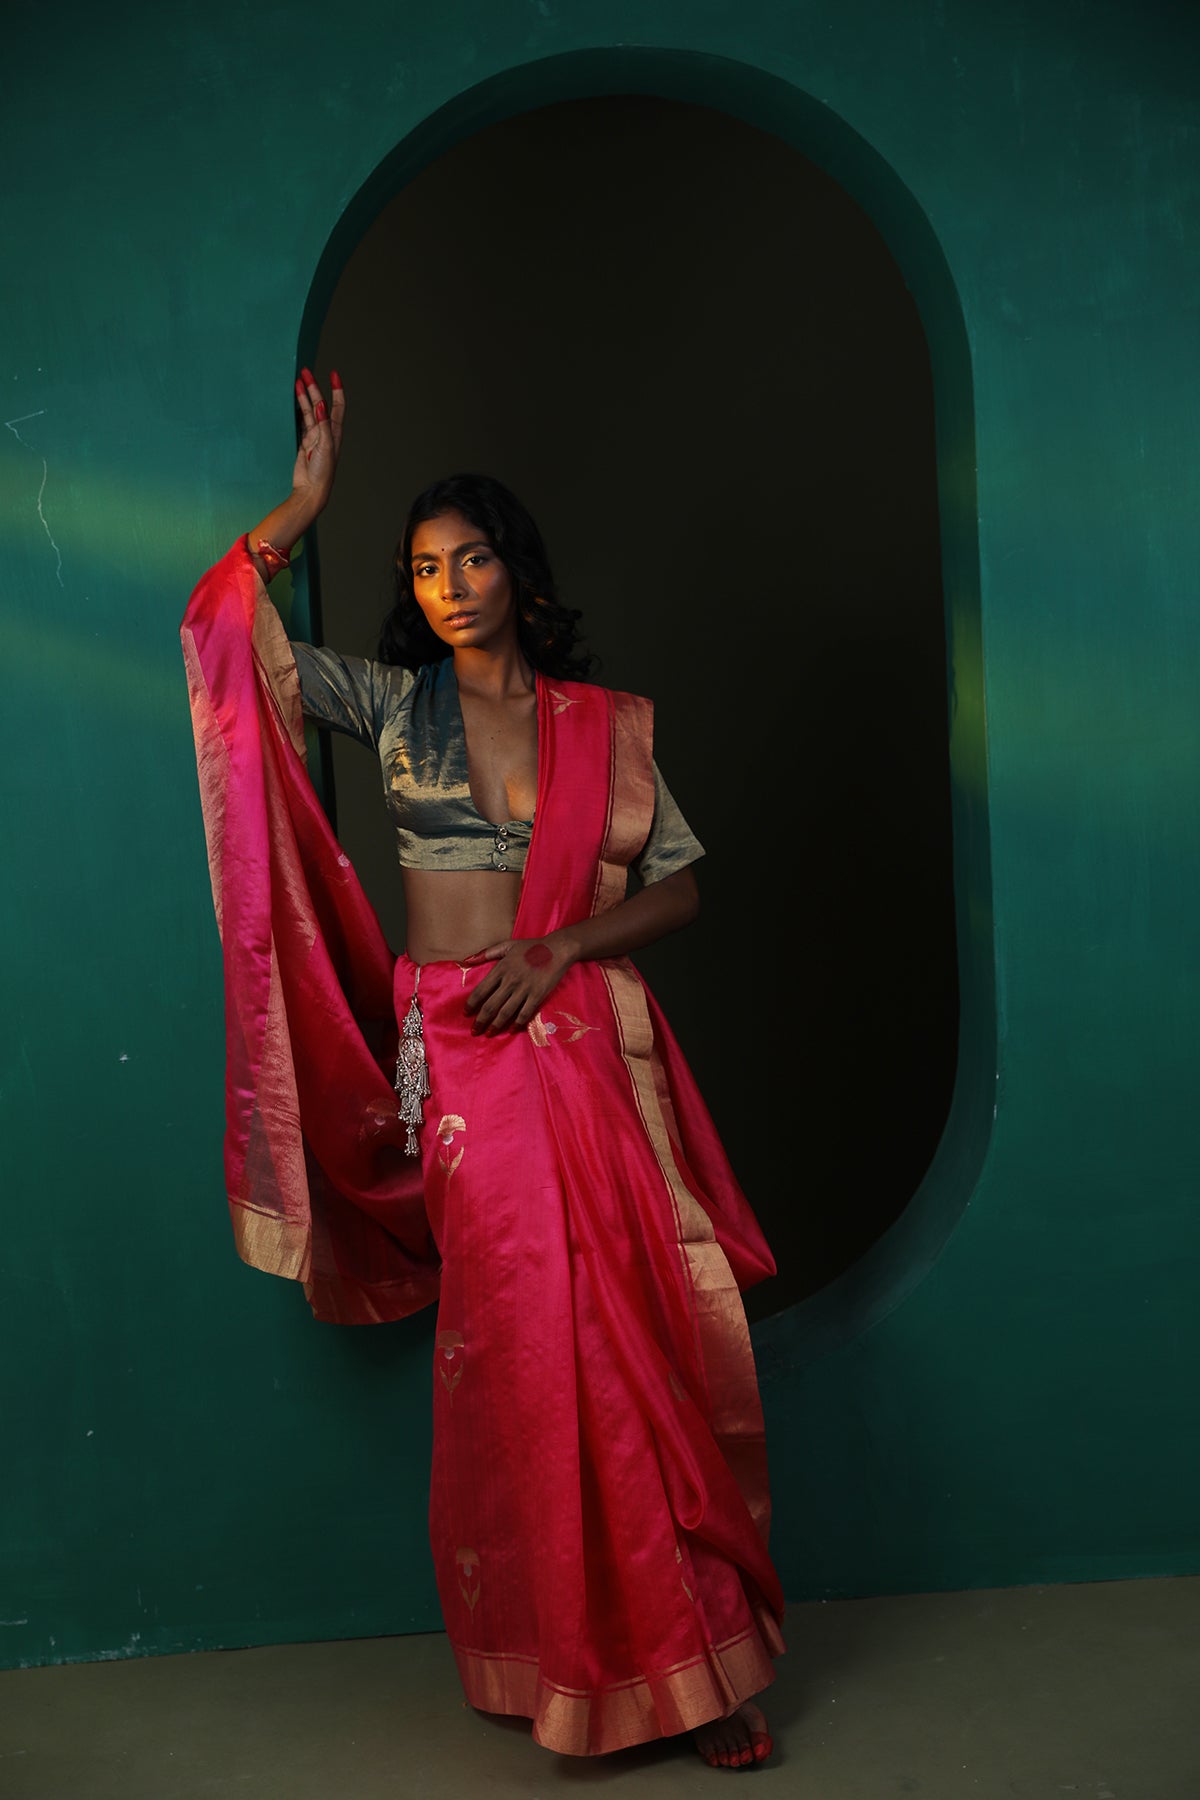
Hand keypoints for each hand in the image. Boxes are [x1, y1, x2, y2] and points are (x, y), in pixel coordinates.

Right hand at [290, 368, 344, 518]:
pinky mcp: (304, 444)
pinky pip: (300, 423)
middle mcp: (326, 432)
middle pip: (320, 404)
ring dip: (303, 397)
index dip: (336, 389)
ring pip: (308, 412)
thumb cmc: (322, 473)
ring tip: (296, 382)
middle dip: (313, 388)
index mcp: (334, 432)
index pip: (337, 405)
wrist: (311, 491)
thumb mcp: (325, 447)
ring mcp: (314, 437)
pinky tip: (292, 401)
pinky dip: (297, 411)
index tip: (333, 374)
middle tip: (305, 372)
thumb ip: (323, 425)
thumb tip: (321, 404)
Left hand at [462, 934, 576, 1034]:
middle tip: (474, 1030)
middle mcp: (510, 981)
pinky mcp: (537, 995)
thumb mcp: (507, 946)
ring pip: (506, 1012)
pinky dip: (517, 1023)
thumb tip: (466, 960)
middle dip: (481, 1020)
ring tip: (489, 1033)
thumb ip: (486, 953)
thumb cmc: (531, 947)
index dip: (471, 1004)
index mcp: (501, 969)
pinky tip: (511, 1030)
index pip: (481, 990)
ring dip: (496, 1025)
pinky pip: (525, 1013)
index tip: (466, 1013)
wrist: (557, 949)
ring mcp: (524, 989)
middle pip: (491, 1005)